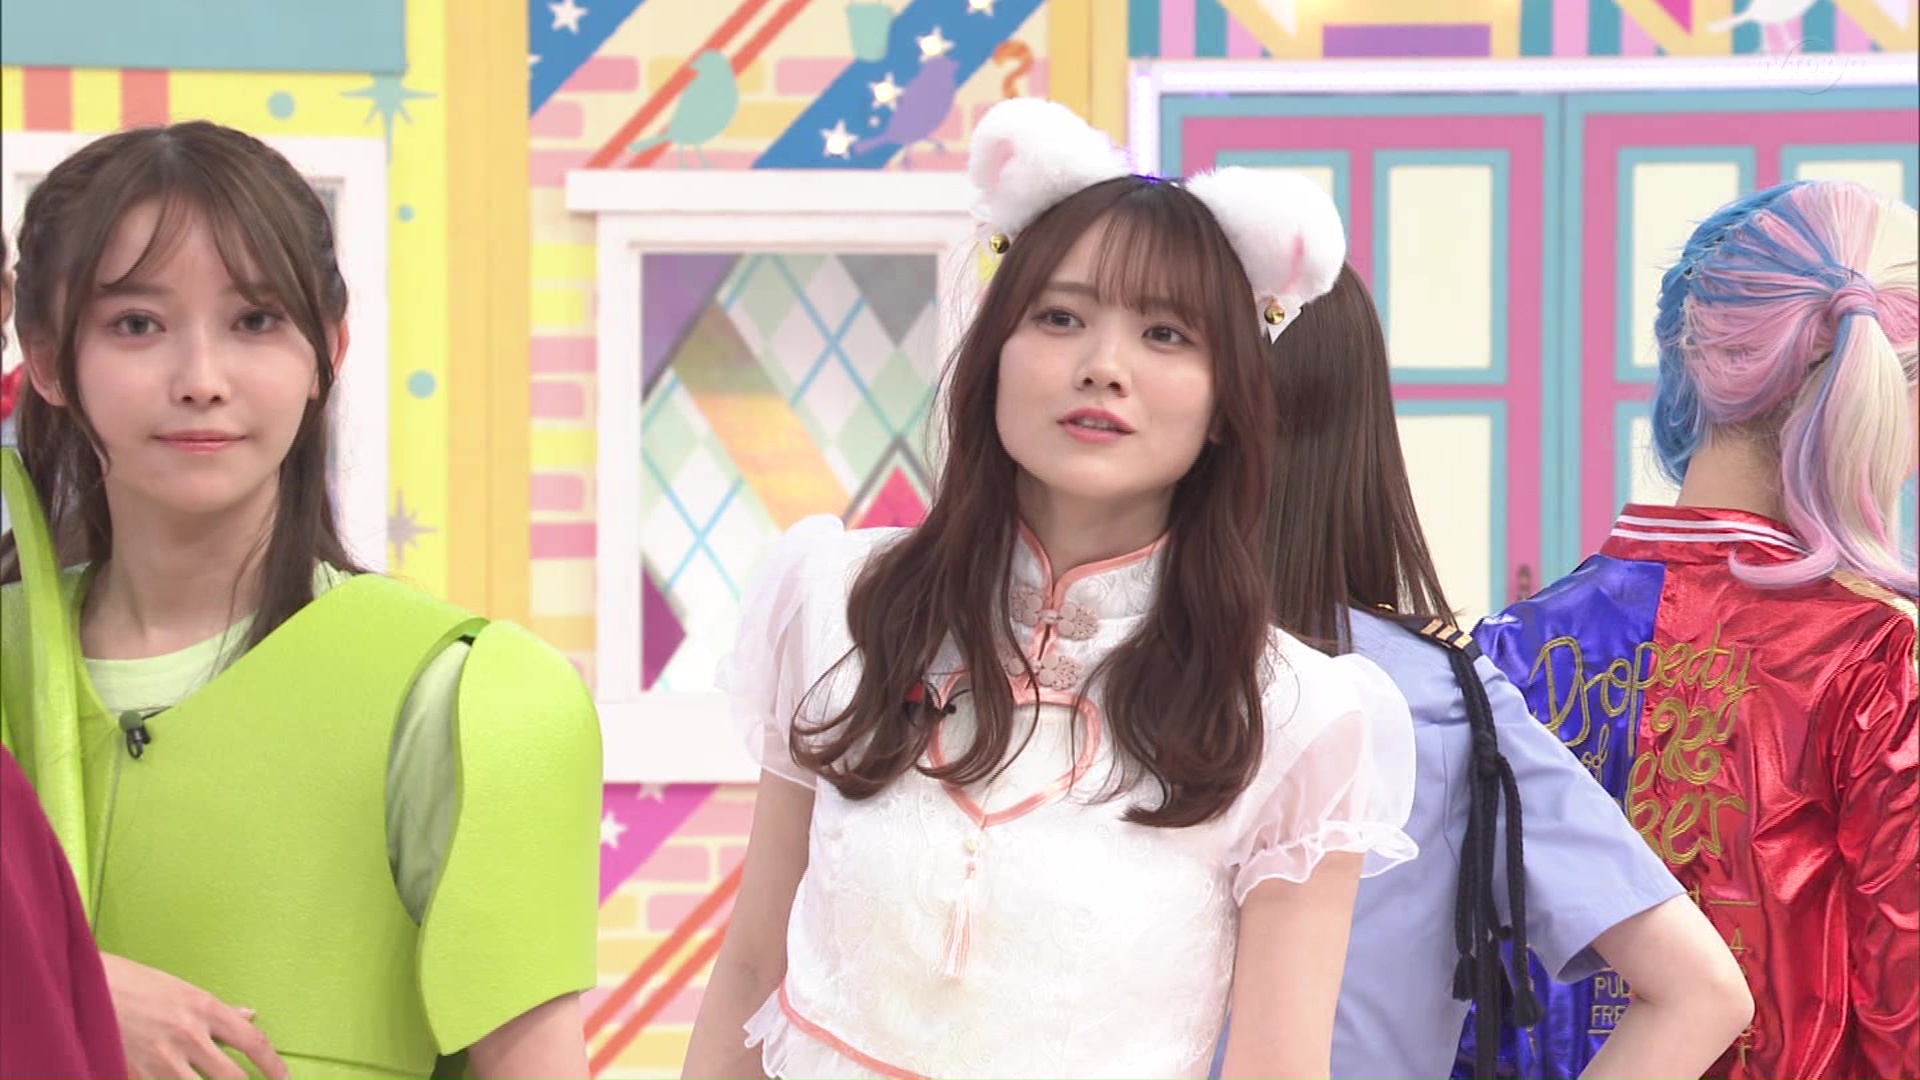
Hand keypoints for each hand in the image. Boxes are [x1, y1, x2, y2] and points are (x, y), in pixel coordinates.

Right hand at [103, 953, 290, 1079]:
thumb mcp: (183, 989)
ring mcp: (161, 1060)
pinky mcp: (136, 1075)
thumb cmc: (135, 984)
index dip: (273, 1065)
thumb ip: (219, 1010)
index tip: (283, 1077)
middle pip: (233, 1077)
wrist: (85, 989)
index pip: (253, 1043)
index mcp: (204, 1009)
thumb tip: (250, 1016)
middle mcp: (188, 1036)